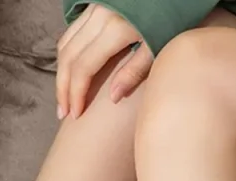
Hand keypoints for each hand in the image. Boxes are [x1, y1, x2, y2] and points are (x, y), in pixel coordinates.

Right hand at [56, 4, 152, 118]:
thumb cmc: (173, 16)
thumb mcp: (158, 46)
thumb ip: (135, 71)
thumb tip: (113, 98)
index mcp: (116, 28)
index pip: (84, 68)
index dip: (76, 94)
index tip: (75, 115)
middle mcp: (100, 16)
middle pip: (68, 57)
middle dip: (62, 88)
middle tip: (63, 112)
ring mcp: (95, 8)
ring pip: (66, 43)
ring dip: (61, 72)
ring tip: (64, 96)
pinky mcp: (95, 4)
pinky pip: (72, 31)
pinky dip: (67, 54)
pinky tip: (70, 71)